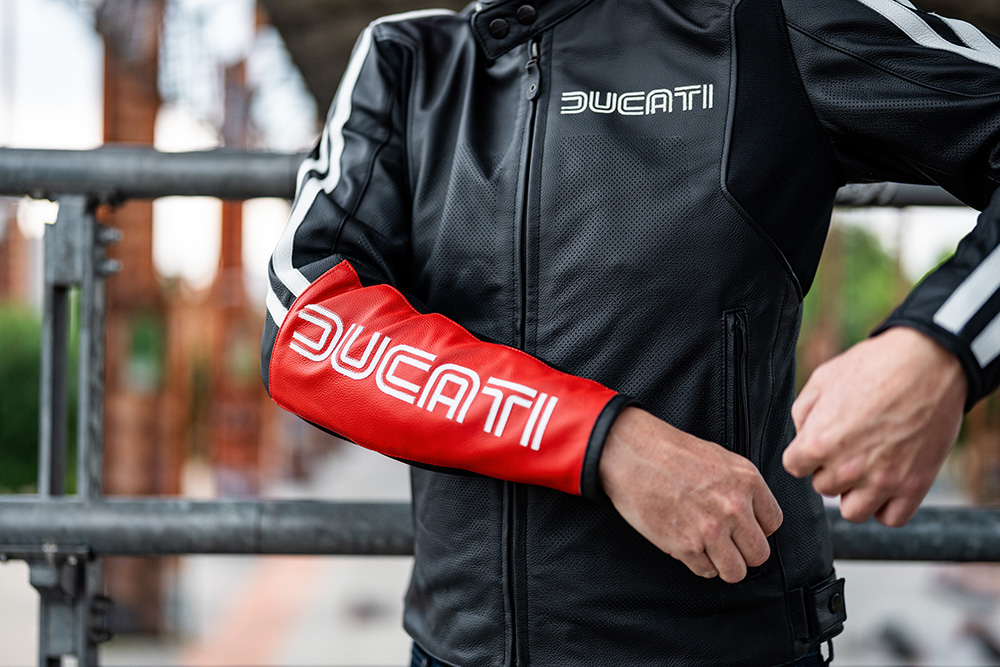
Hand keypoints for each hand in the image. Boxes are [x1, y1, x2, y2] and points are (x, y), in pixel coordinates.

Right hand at [600, 407, 782, 582]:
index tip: (742, 528)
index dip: (756, 529)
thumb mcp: (720, 458)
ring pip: (736, 571)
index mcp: (747, 481)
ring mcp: (711, 529)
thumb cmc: (669, 451)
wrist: (632, 453)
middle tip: (725, 544)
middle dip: (742, 552)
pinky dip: (697, 563)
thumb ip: (740, 487)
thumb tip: (750, 514)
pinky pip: (706, 571)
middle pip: (759, 554)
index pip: (773, 524)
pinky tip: (687, 544)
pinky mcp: (687, 546)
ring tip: (708, 549)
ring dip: (723, 564)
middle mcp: (734, 507)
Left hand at [783, 327, 965, 526]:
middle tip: (851, 444)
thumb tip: (801, 440)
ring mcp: (882, 481)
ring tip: (868, 467)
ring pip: (852, 512)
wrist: (928, 362)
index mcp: (818, 442)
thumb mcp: (822, 380)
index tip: (821, 439)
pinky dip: (887, 505)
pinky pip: (890, 518)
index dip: (806, 452)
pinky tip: (888, 482)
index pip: (794, 467)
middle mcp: (847, 468)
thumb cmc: (872, 366)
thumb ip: (802, 415)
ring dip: (855, 493)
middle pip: (824, 487)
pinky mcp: (914, 487)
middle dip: (831, 468)